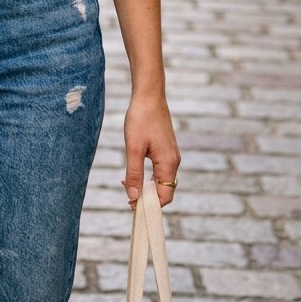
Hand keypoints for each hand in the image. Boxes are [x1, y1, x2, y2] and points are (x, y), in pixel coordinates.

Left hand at [121, 91, 180, 208]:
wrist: (149, 95)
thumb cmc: (140, 118)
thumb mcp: (133, 147)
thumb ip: (134, 173)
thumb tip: (132, 197)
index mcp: (168, 163)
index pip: (165, 196)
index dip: (150, 205)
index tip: (132, 206)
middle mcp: (173, 161)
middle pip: (164, 190)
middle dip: (147, 197)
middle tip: (126, 197)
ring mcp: (171, 155)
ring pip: (161, 180)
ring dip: (146, 187)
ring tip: (127, 185)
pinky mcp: (166, 149)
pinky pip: (159, 171)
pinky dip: (147, 177)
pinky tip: (133, 172)